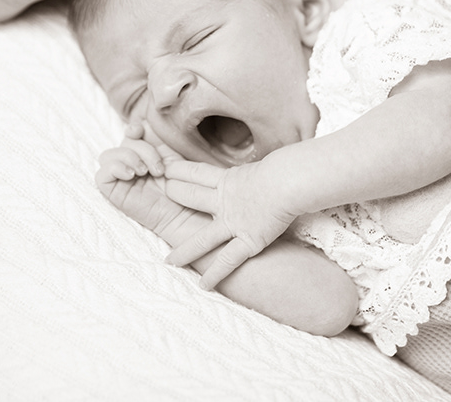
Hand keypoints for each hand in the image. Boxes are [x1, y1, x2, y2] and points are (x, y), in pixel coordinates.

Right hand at [95, 122, 197, 238]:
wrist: (182, 210)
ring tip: (145, 172)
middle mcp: (129, 162)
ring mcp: (119, 177)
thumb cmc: (180, 184)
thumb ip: (157, 137)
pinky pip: (101, 175)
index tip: (141, 132)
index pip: (128, 133)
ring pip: (108, 156)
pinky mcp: (112, 191)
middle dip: (142, 150)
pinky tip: (131, 175)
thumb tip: (143, 121)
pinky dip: (115, 169)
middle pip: (123, 143)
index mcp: (143, 152)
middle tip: (158, 168)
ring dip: (128, 158)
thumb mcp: (171, 154)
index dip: (133, 129)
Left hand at [162, 159, 299, 289]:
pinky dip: (215, 274)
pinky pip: (227, 261)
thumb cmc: (286, 169)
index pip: (198, 173)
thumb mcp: (267, 165)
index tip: (166, 169)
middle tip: (160, 196)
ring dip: (185, 251)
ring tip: (169, 261)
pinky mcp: (249, 240)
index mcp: (230, 179)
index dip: (180, 170)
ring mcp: (235, 223)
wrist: (290, 182)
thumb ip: (261, 171)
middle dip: (175, 196)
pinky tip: (203, 285)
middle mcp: (226, 202)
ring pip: (202, 239)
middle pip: (192, 197)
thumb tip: (272, 165)